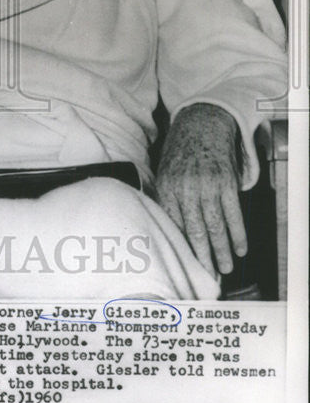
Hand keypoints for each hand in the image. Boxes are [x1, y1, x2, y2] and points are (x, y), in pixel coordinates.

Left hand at [155, 103, 245, 275]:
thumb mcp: (163, 172)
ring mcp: (207, 185)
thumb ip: (166, 199)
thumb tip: (167, 231)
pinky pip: (233, 214)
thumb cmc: (180, 153)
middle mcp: (185, 189)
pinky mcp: (226, 182)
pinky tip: (240, 248)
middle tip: (208, 277)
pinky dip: (238, 234)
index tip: (185, 268)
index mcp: (166, 188)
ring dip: (222, 251)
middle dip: (203, 258)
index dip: (181, 250)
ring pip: (216, 226)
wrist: (200, 125)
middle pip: (195, 232)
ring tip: (225, 268)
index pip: (173, 226)